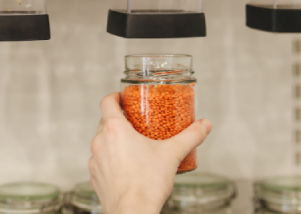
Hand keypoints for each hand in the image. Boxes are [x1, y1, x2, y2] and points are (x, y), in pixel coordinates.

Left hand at [88, 93, 212, 213]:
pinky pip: (101, 162)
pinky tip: (126, 167)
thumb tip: (205, 125)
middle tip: (136, 122)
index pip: (107, 102)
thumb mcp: (173, 154)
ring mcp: (95, 160)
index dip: (115, 97)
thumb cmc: (147, 184)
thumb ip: (190, 136)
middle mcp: (100, 142)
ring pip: (102, 142)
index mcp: (114, 129)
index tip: (124, 99)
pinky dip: (111, 160)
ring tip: (133, 146)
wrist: (132, 213)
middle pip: (105, 121)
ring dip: (114, 141)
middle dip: (119, 120)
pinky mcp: (95, 177)